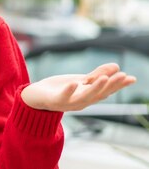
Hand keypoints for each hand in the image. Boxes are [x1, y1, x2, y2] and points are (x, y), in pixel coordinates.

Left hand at [21, 63, 136, 111]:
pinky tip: (75, 83)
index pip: (107, 91)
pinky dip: (69, 91)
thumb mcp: (80, 80)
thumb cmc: (60, 88)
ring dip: (95, 88)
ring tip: (104, 78)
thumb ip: (96, 74)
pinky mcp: (55, 101)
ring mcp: (69, 103)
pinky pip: (63, 97)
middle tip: (123, 76)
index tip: (132, 78)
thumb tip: (116, 65)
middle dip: (112, 86)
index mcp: (89, 97)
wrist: (36, 96)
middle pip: (99, 94)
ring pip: (85, 97)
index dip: (119, 85)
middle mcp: (82, 102)